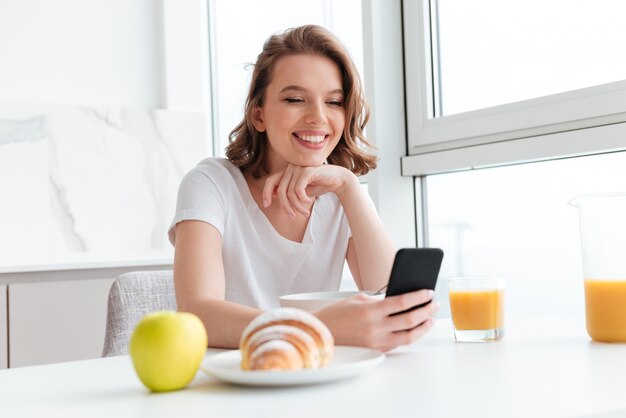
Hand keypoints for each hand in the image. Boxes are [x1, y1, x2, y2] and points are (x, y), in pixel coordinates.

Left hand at [262, 164, 355, 217]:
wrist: (339, 180)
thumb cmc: (320, 185)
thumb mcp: (301, 190)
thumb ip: (288, 191)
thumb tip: (273, 195)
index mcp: (288, 170)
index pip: (270, 180)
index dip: (266, 193)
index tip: (267, 205)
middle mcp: (291, 167)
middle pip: (279, 189)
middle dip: (285, 205)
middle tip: (291, 216)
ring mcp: (299, 167)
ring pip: (289, 192)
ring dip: (297, 206)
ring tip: (305, 213)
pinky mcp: (306, 171)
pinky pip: (298, 190)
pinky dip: (302, 199)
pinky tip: (309, 202)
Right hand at [314, 289, 438, 351]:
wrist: (321, 333)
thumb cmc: (337, 314)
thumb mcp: (358, 300)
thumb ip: (379, 301)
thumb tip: (400, 301)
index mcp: (370, 312)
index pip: (402, 303)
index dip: (419, 297)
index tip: (429, 292)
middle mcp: (375, 328)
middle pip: (410, 320)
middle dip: (426, 311)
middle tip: (434, 304)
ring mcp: (377, 341)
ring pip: (409, 336)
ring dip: (423, 326)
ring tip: (430, 318)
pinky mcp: (376, 349)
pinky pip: (399, 343)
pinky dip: (410, 335)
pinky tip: (416, 328)